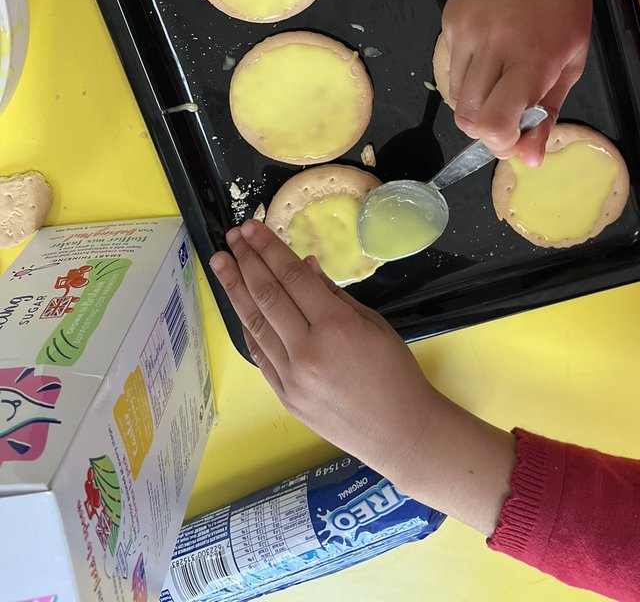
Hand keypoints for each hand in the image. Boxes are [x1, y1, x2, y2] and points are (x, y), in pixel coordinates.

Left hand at [210, 221, 441, 481]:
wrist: (398, 432)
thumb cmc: (395, 372)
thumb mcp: (373, 324)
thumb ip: (334, 295)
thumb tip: (303, 266)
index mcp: (336, 328)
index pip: (293, 278)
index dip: (270, 249)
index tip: (253, 227)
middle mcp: (307, 352)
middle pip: (267, 297)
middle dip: (247, 261)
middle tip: (232, 236)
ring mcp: (291, 377)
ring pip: (255, 324)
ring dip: (235, 290)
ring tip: (220, 263)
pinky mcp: (284, 396)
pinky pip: (259, 354)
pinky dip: (248, 326)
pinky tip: (240, 304)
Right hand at [441, 0, 618, 163]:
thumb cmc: (566, 6)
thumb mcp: (571, 62)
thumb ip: (548, 113)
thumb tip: (527, 160)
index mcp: (530, 59)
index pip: (493, 123)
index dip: (499, 143)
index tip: (516, 136)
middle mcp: (490, 44)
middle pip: (467, 117)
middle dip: (487, 128)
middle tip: (510, 112)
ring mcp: (464, 29)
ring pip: (456, 94)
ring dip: (478, 100)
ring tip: (503, 75)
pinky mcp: (449, 18)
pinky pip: (451, 63)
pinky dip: (470, 70)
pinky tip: (491, 46)